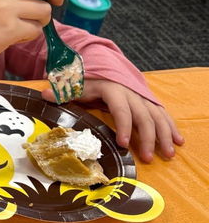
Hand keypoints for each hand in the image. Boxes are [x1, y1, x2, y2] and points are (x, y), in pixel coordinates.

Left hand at [40, 79, 184, 162]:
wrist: (105, 65)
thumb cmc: (89, 79)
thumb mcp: (75, 84)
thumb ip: (62, 91)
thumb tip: (43, 95)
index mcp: (114, 89)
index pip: (121, 110)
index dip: (124, 126)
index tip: (124, 144)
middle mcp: (132, 94)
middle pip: (143, 116)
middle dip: (147, 137)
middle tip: (146, 157)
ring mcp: (143, 98)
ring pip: (157, 117)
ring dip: (164, 135)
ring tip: (168, 154)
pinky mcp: (150, 102)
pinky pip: (163, 115)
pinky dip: (172, 128)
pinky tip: (179, 142)